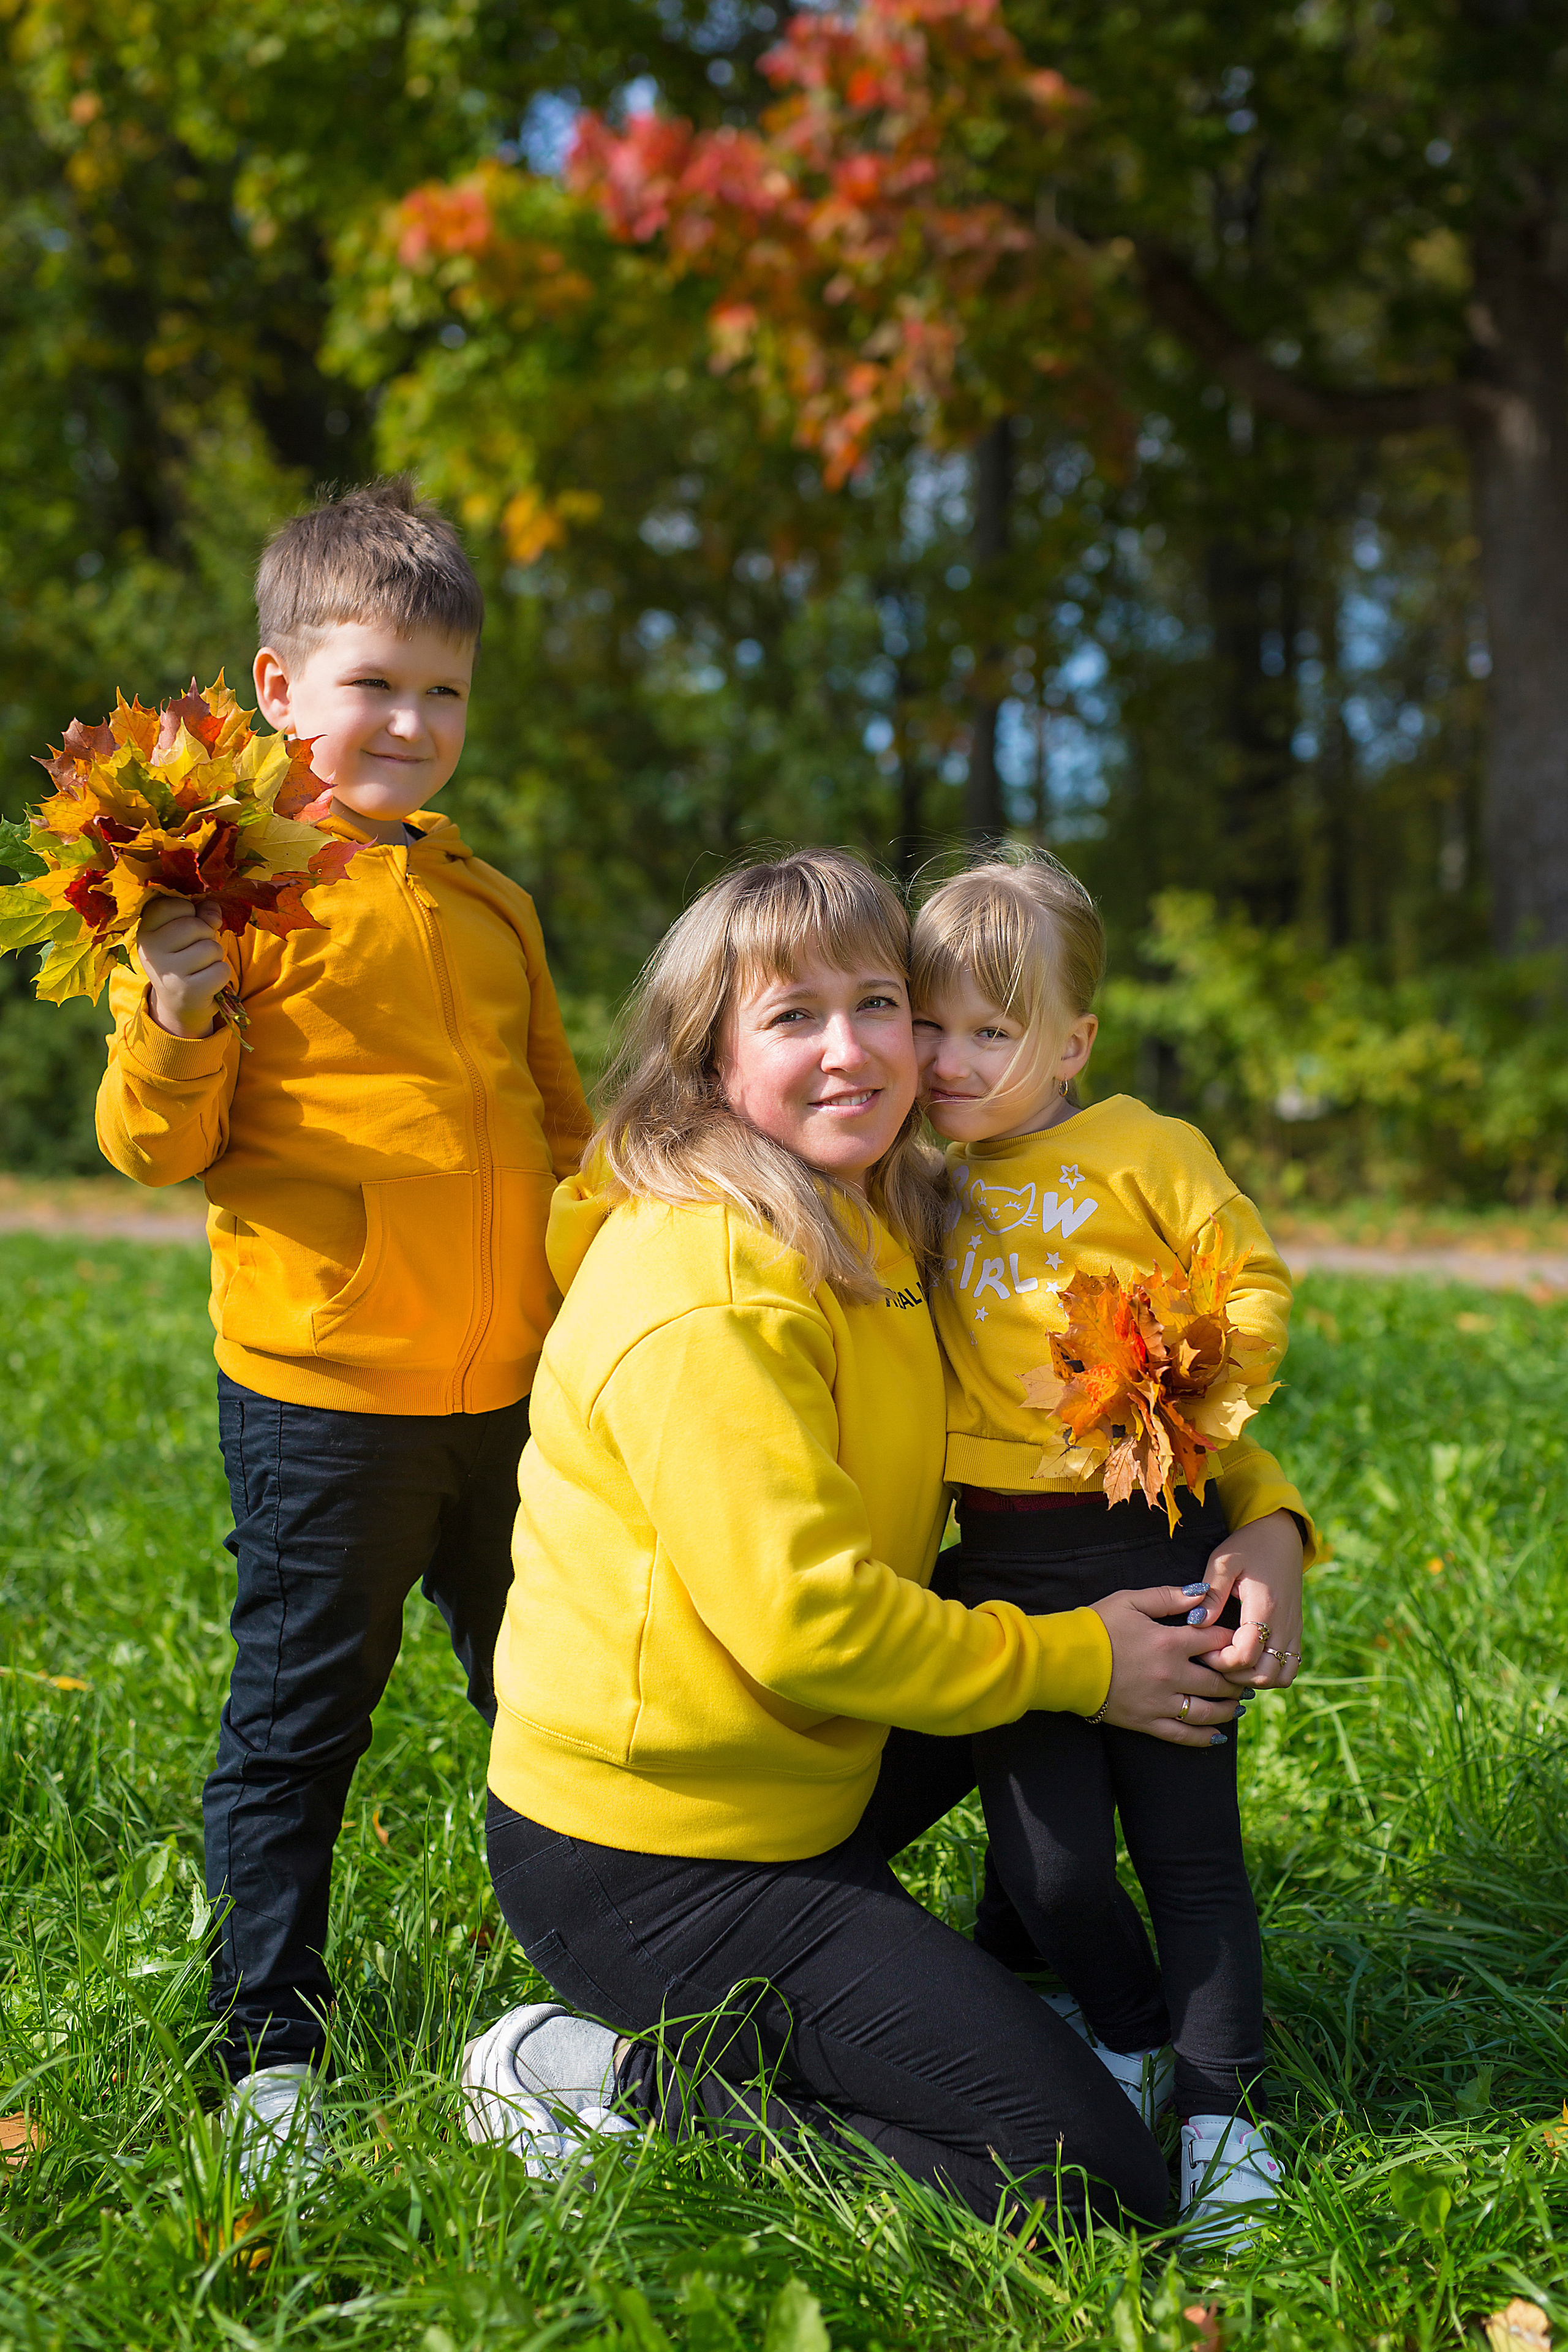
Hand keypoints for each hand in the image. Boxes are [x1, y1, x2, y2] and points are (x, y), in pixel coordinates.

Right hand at [136, 897, 229, 1036]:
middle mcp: (151, 952)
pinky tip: (208, 981)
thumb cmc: (185, 959)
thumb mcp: (186, 932)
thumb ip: (200, 914)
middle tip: (197, 950)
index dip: (188, 911)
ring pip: (211, 947)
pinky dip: (222, 974)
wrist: (179, 1005)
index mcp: (145, 931)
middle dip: (206, 935)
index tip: (186, 926)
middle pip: (194, 925)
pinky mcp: (189, 992)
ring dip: (216, 955)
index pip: (171, 905)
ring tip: (202, 966)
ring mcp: (168, 973)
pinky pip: (221, 970)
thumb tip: (213, 915)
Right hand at [1088, 1585, 1241, 1746]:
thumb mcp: (1130, 1601)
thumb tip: (1201, 1594)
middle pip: (1219, 1681)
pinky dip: (1204, 1738)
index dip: (1232, 1641)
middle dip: (1237, 1680)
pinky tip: (1218, 1736)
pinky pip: (1183, 1736)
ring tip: (1238, 1705)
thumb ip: (1168, 1596)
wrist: (1064, 1661)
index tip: (1239, 1642)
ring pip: (1207, 1712)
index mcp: (1170, 1642)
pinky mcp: (1147, 1722)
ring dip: (1228, 1709)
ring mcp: (1160, 1702)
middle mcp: (1171, 1675)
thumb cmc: (1096, 1626)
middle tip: (1246, 1678)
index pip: (1216, 1642)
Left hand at [1189, 1509, 1304, 1692]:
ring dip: (1253, 1678)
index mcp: (1265, 1607)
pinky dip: (1269, 1672)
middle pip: (1263, 1675)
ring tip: (1229, 1661)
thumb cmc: (1248, 1544)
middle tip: (1212, 1658)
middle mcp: (1285, 1624)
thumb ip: (1211, 1593)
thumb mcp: (1224, 1560)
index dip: (1219, 1661)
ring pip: (1280, 1677)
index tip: (1202, 1649)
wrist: (1281, 1534)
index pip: (1245, 1656)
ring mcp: (1293, 1630)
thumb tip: (1197, 1622)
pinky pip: (1289, 1668)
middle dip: (1234, 1675)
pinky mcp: (1295, 1632)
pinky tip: (1247, 1659)